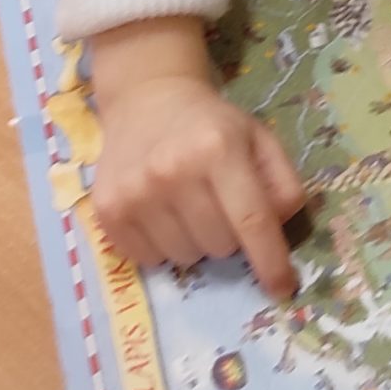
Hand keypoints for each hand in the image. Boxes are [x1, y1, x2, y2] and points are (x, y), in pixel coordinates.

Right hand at [90, 66, 307, 296]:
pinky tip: (161, 213)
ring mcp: (135, 194)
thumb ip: (282, 184)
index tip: (283, 289)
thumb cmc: (212, 125)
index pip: (251, 220)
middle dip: (230, 236)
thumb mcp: (259, 139)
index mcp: (218, 149)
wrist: (146, 100)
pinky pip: (149, 261)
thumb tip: (279, 233)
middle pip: (220, 246)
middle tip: (219, 204)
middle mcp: (172, 172)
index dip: (271, 261)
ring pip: (186, 259)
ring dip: (196, 243)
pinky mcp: (107, 211)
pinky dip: (163, 247)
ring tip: (188, 206)